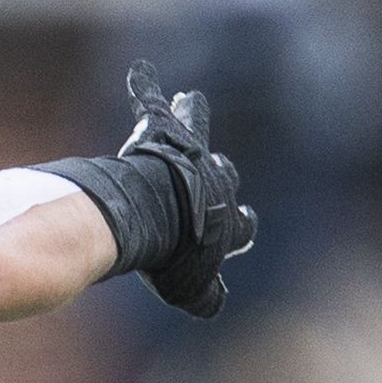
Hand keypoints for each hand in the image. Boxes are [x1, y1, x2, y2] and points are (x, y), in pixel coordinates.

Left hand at [114, 62, 257, 317]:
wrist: (150, 216)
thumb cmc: (170, 255)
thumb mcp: (189, 287)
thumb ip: (206, 297)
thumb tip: (215, 307)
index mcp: (225, 221)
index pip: (241, 225)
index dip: (240, 228)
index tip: (243, 226)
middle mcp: (213, 185)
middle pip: (222, 177)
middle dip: (218, 177)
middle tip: (214, 171)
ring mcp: (190, 161)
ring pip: (196, 138)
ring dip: (193, 123)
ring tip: (187, 105)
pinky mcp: (165, 141)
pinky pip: (154, 111)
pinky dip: (146, 94)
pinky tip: (138, 75)